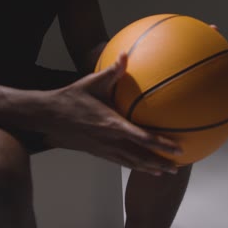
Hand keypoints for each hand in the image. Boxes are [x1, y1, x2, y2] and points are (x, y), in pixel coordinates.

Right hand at [39, 53, 181, 175]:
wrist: (49, 115)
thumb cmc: (71, 98)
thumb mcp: (93, 82)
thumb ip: (113, 71)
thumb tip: (126, 54)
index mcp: (113, 124)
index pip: (143, 138)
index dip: (161, 145)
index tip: (178, 149)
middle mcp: (110, 141)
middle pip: (140, 157)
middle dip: (159, 163)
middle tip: (176, 167)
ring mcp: (103, 149)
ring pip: (130, 163)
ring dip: (148, 168)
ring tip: (163, 172)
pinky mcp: (96, 152)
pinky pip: (119, 162)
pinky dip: (133, 166)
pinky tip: (139, 167)